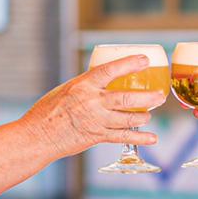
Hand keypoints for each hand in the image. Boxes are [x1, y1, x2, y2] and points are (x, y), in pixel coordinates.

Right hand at [20, 54, 162, 157]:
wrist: (38, 136)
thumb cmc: (47, 111)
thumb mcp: (66, 90)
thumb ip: (86, 87)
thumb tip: (103, 84)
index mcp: (83, 85)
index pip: (110, 70)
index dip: (129, 64)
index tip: (144, 60)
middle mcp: (92, 102)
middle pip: (126, 98)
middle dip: (148, 97)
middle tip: (160, 96)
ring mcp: (96, 120)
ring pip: (128, 118)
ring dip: (144, 117)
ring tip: (151, 115)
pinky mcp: (97, 136)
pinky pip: (123, 137)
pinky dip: (140, 138)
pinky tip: (153, 138)